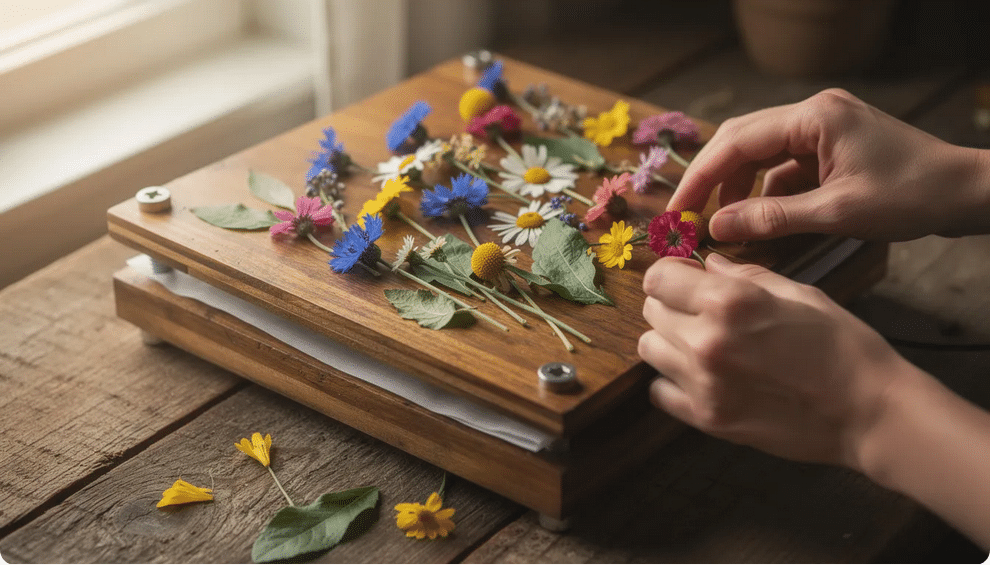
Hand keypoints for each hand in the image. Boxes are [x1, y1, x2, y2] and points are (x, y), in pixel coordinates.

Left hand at [638, 253, 913, 468]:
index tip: (686, 278)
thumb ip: (745, 276)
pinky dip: (672, 381)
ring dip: (668, 341)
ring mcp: (703, 384)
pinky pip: (659, 391)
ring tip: (701, 344)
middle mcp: (707, 340)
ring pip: (649, 348)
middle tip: (699, 311)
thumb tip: (709, 263)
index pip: (659, 278)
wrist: (869, 412)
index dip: (671, 274)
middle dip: (671, 304)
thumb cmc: (844, 346)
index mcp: (729, 302)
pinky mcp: (707, 419)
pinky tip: (701, 376)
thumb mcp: (800, 294)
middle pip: (652, 311)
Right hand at [667, 88, 989, 241]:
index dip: (701, 177)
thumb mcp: (837, 213)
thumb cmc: (911, 196)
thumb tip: (717, 227)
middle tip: (686, 215)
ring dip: (737, 187)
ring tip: (721, 223)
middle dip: (711, 179)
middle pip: (742, 140)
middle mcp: (813, 113)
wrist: (966, 192)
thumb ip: (772, 218)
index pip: (738, 141)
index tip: (677, 209)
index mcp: (814, 117)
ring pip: (759, 154)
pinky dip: (765, 192)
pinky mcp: (829, 146)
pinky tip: (757, 219)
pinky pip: (783, 166)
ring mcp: (822, 128)